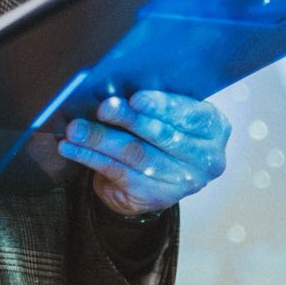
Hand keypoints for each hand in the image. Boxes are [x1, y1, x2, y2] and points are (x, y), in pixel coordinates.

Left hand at [57, 88, 231, 217]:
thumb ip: (152, 101)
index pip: (190, 115)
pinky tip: (72, 148)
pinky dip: (91, 158)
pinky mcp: (156, 198)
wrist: (153, 178)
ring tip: (76, 129)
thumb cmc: (158, 131)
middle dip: (127, 120)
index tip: (136, 98)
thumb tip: (114, 86)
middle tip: (101, 108)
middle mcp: (206, 158)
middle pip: (162, 135)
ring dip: (101, 140)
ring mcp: (183, 182)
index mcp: (213, 127)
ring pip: (136, 155)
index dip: (163, 106)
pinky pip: (119, 173)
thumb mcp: (166, 113)